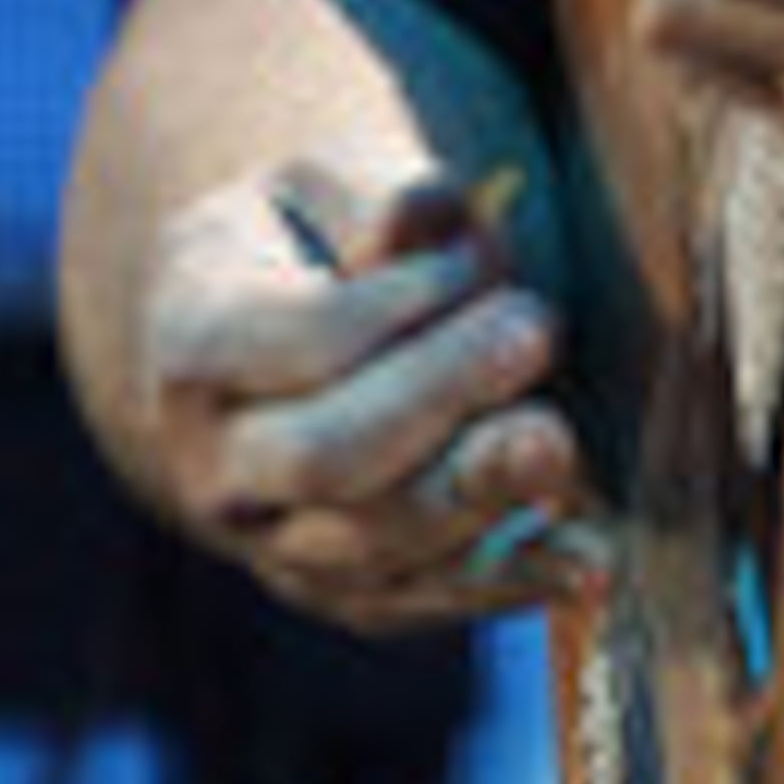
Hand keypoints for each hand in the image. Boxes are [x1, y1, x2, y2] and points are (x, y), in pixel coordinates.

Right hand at [136, 155, 604, 635]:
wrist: (287, 340)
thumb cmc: (329, 238)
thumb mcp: (337, 181)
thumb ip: (379, 198)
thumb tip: (412, 229)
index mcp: (195, 341)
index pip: (301, 341)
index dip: (400, 303)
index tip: (479, 257)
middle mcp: (212, 460)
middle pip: (324, 455)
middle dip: (440, 396)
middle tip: (535, 332)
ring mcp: (271, 542)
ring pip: (372, 546)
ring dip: (478, 497)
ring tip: (560, 443)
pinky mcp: (345, 593)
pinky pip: (424, 602)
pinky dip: (510, 585)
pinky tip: (589, 563)